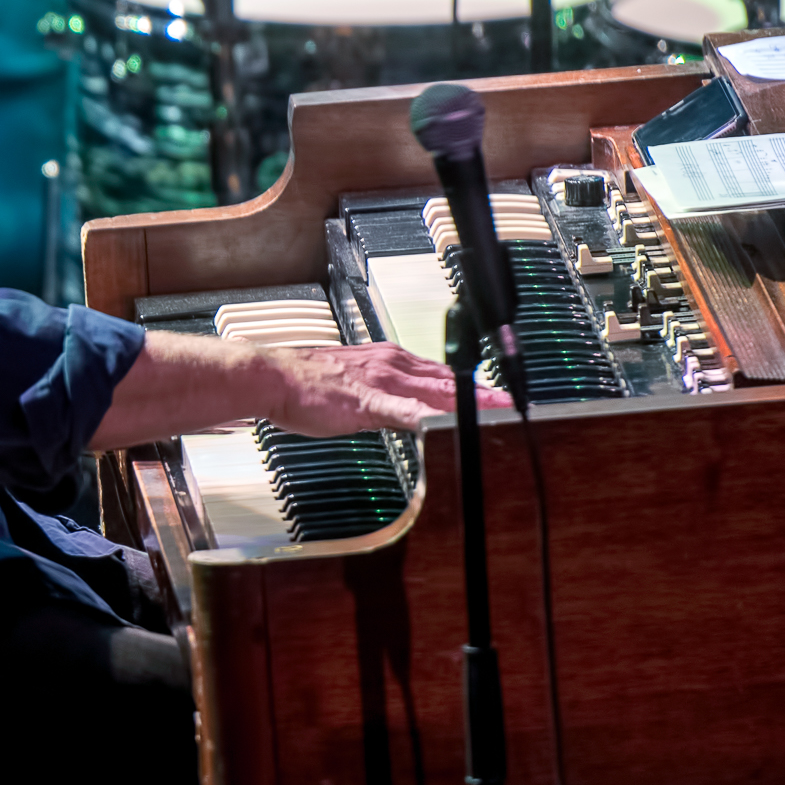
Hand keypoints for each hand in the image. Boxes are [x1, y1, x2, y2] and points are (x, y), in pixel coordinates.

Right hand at [267, 343, 507, 435]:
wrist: (274, 375)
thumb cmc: (306, 383)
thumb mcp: (355, 383)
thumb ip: (383, 394)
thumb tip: (403, 408)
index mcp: (389, 361)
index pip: (442, 374)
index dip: (472, 385)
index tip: (494, 393)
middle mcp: (392, 366)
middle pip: (449, 381)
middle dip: (483, 393)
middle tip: (510, 402)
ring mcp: (382, 382)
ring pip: (436, 392)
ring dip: (468, 402)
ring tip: (495, 410)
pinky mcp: (368, 401)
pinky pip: (405, 410)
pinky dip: (428, 417)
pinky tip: (445, 424)